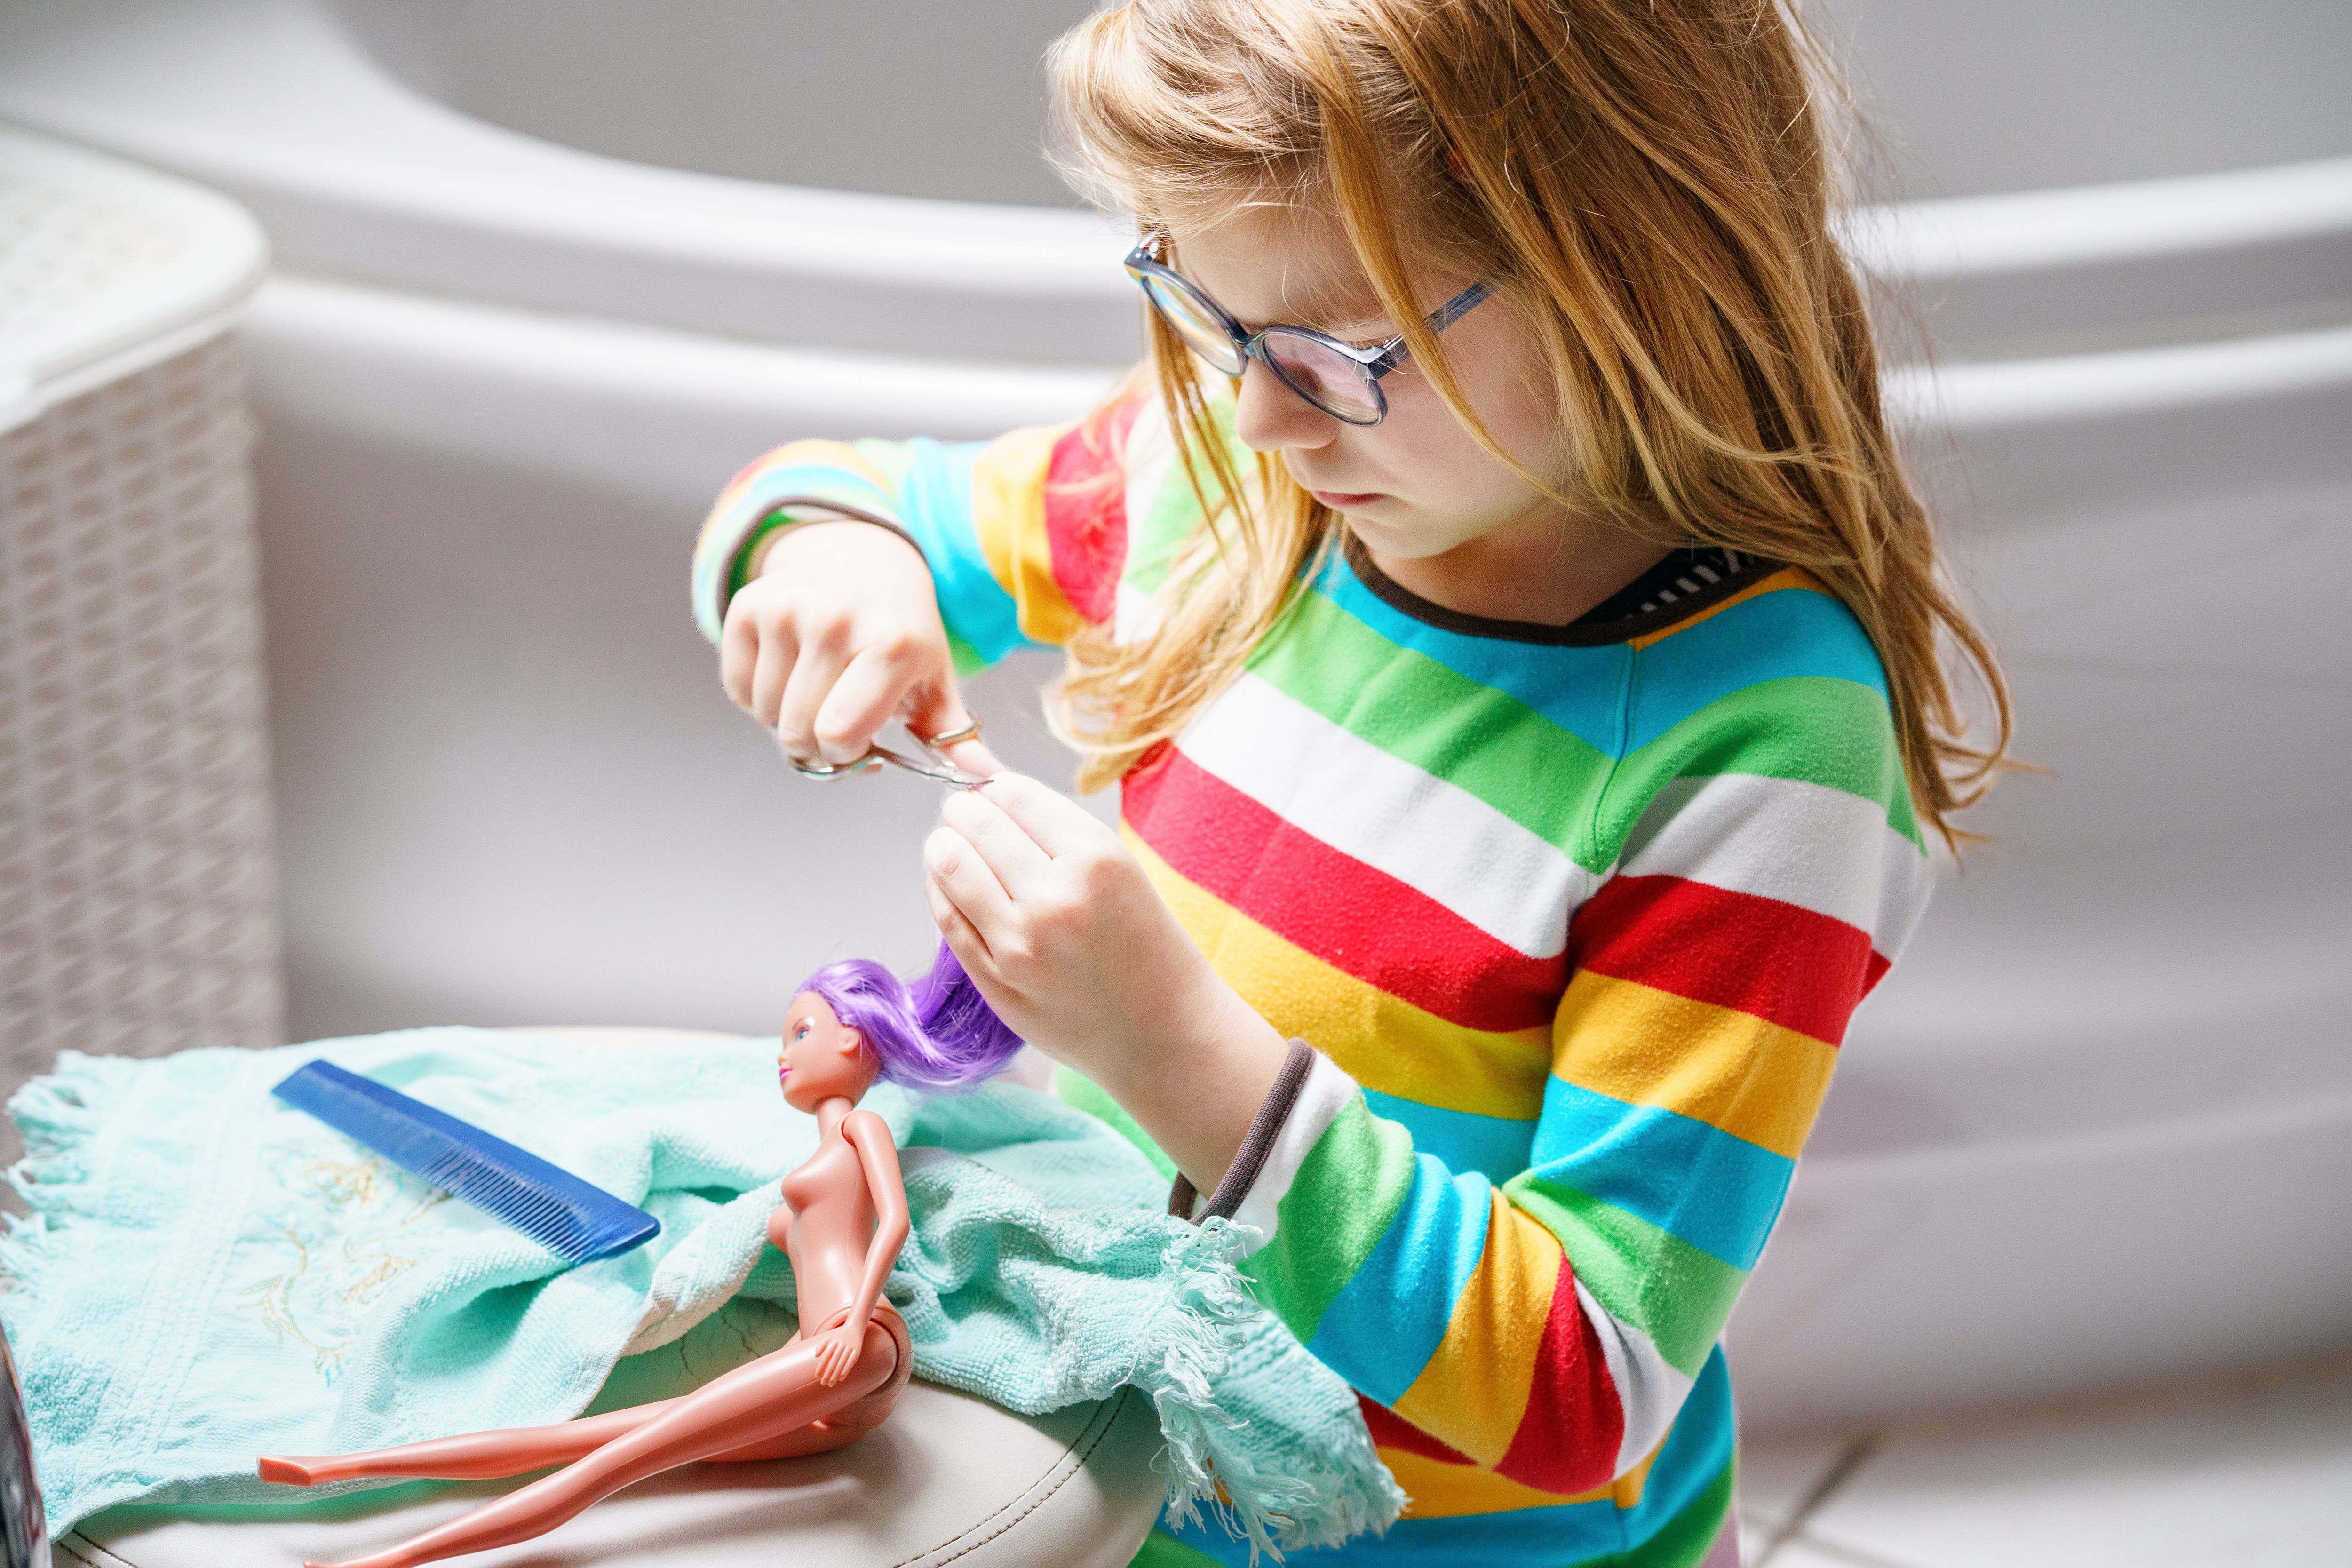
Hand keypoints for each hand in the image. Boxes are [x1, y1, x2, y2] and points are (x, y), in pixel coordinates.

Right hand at [719, 519, 1001, 773]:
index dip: (845, 755)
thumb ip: (952, 734)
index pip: (839, 736)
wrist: (860, 558)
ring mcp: (787, 610)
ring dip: (786, 719)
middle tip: (834, 723)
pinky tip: (789, 671)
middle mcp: (835, 620)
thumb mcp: (932, 676)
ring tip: (816, 691)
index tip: (860, 742)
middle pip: (799, 732)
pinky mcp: (748, 606)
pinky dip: (757, 696)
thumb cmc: (899, 630)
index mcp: (890, 644)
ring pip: (766, 714)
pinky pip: (738, 689)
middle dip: (815, 745)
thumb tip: (986, 777)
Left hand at [809, 1318, 867, 1387]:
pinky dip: (845, 1371)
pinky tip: (841, 1379)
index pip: (825, 1357)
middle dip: (827, 1374)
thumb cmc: (840, 1335)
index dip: (821, 1367)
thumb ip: (821, 1346)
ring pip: (841, 1364)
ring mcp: (850, 1348)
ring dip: (835, 1375)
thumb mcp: (830, 1337)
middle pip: (833, 1362)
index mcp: (833, 1342)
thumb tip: (816, 1356)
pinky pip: (851, 1362)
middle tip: (823, 1383)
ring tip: (830, 1384)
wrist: (855, 1327)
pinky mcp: (857, 1351)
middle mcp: (841, 1345)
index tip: (817, 1376)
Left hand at [922, 775, 1286, 1187]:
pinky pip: (947, 917)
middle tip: (968, 819)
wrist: (1164, 1033)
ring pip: (949, 865)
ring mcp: (1021, 944)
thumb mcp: (1116, 865)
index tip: (995, 798)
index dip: (996, 790)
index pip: (1013, 794)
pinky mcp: (997, 982)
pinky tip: (957, 889)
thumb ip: (1044, 819)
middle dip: (964, 813)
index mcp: (1097, 859)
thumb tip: (975, 763)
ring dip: (945, 848)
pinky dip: (942, 892)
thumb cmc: (1145, 942)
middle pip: (974, 823)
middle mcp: (1056, 898)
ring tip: (958, 851)